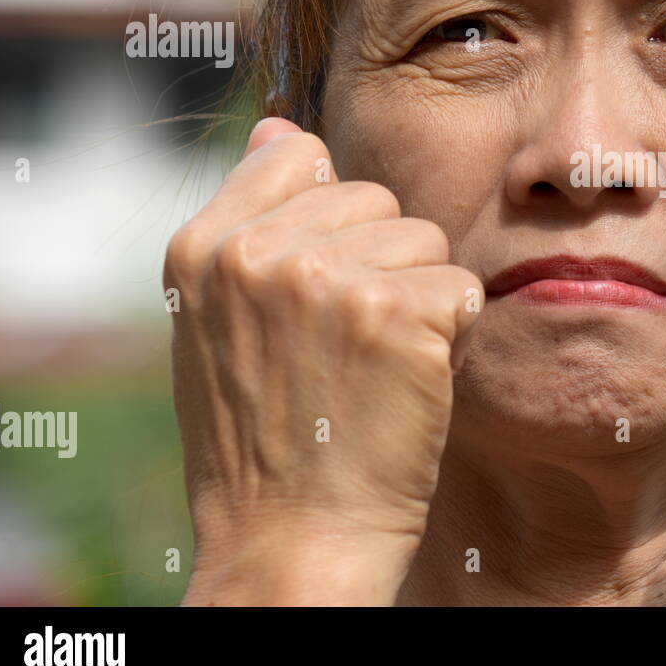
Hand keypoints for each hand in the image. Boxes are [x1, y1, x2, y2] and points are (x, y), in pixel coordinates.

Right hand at [166, 118, 482, 603]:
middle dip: (381, 265)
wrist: (294, 540)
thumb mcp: (222, 322)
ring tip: (375, 369)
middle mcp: (258, 251)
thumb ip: (251, 217)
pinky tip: (410, 385)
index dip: (332, 225)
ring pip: (425, 240)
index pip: (301, 159)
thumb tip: (282, 125)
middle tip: (349, 349)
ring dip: (420, 302)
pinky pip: (463, 287)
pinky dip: (454, 337)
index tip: (320, 295)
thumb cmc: (266, 437)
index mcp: (202, 247)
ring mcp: (327, 278)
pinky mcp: (397, 311)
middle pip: (375, 199)